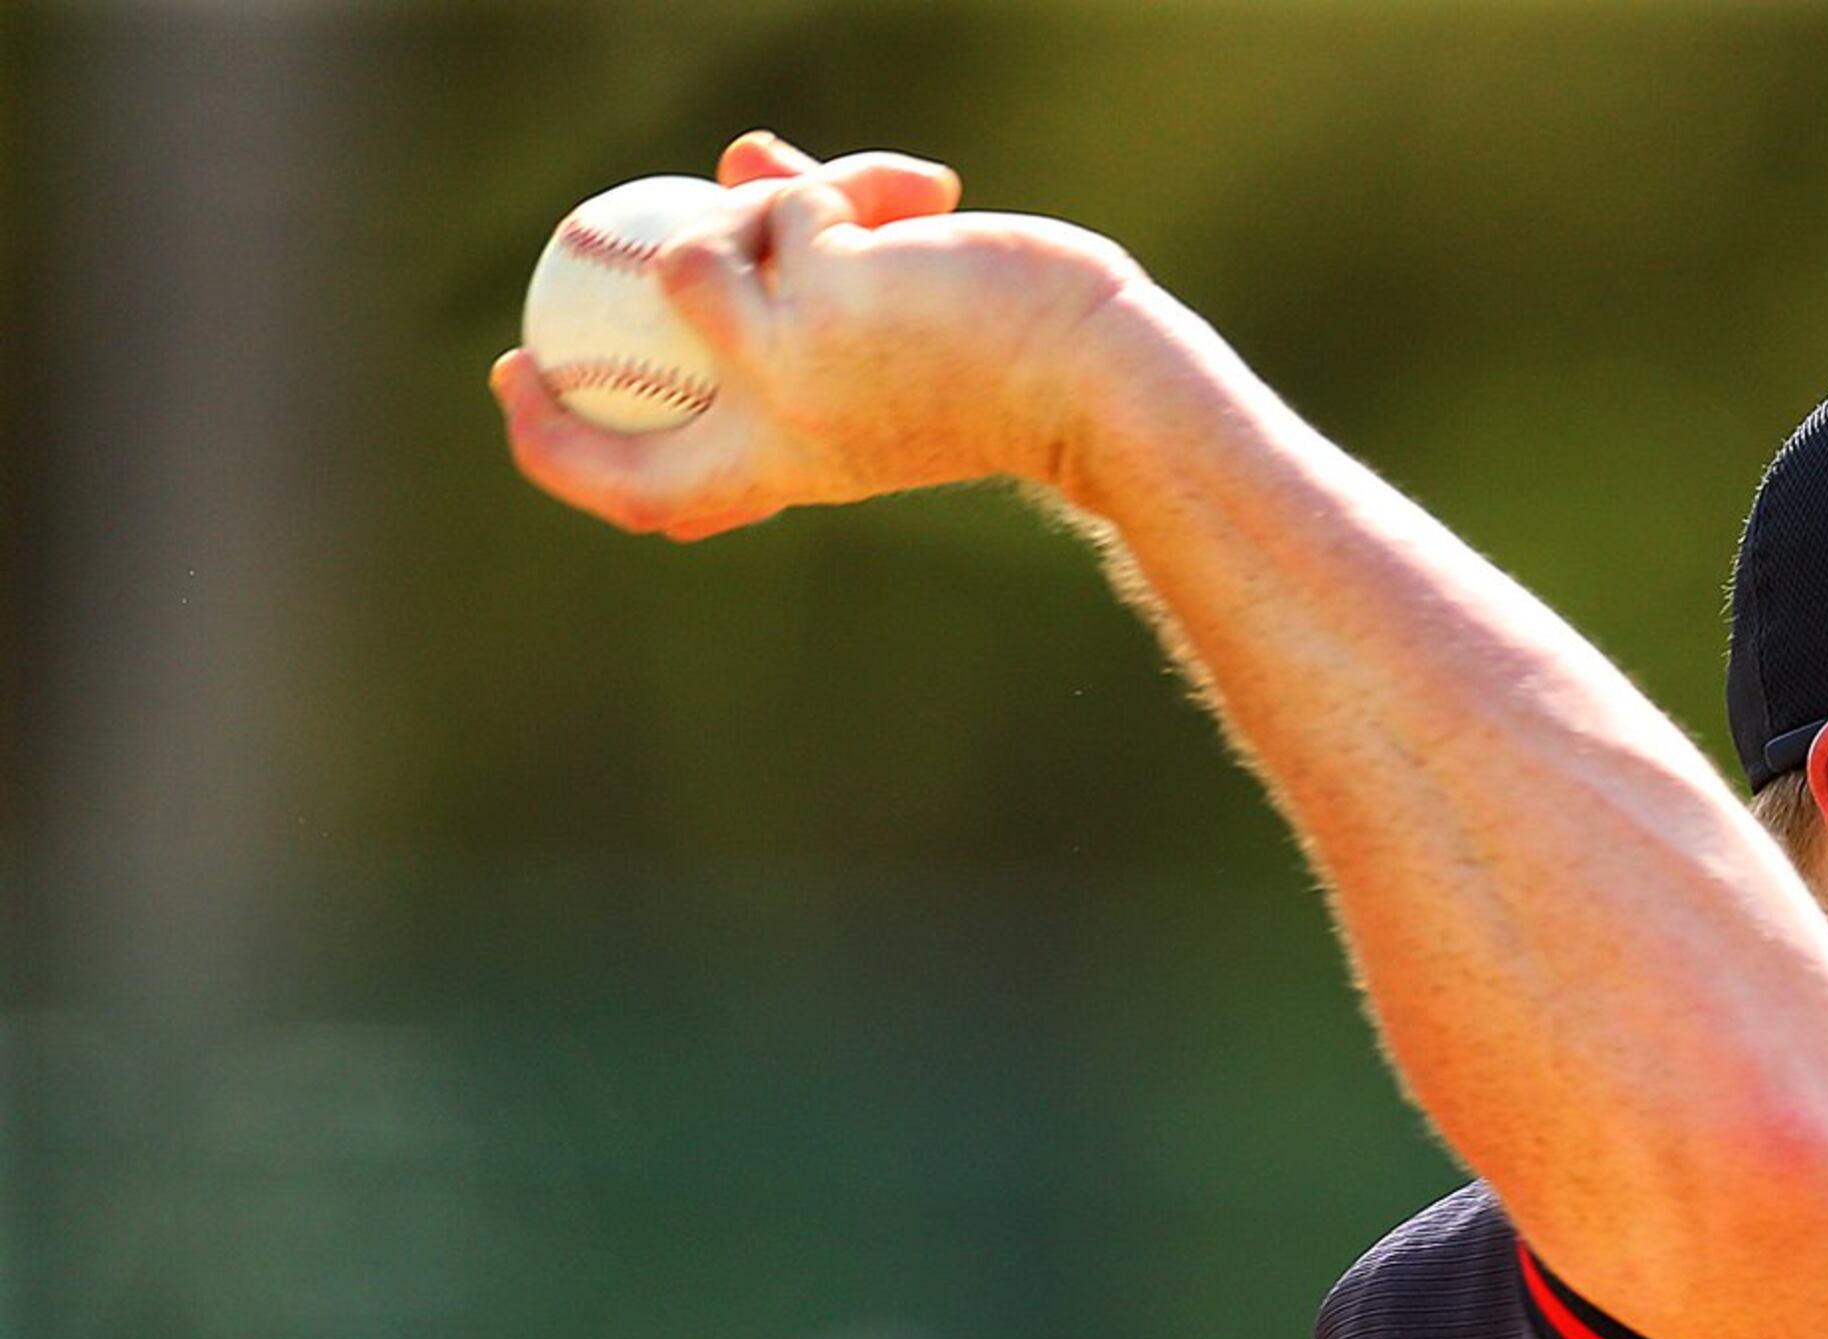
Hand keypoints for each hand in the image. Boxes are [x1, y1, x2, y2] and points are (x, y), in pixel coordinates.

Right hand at [492, 131, 1148, 539]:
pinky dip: (842, 179)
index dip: (565, 448)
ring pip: (693, 253)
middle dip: (544, 416)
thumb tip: (738, 158)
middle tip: (529, 339)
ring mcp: (791, 370)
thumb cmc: (1016, 364)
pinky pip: (785, 202)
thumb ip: (802, 260)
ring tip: (863, 201)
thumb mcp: (892, 331)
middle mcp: (778, 436)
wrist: (1102, 381)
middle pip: (622, 459)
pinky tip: (926, 198)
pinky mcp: (823, 299)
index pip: (648, 491)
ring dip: (761, 203)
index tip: (526, 387)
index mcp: (790, 465)